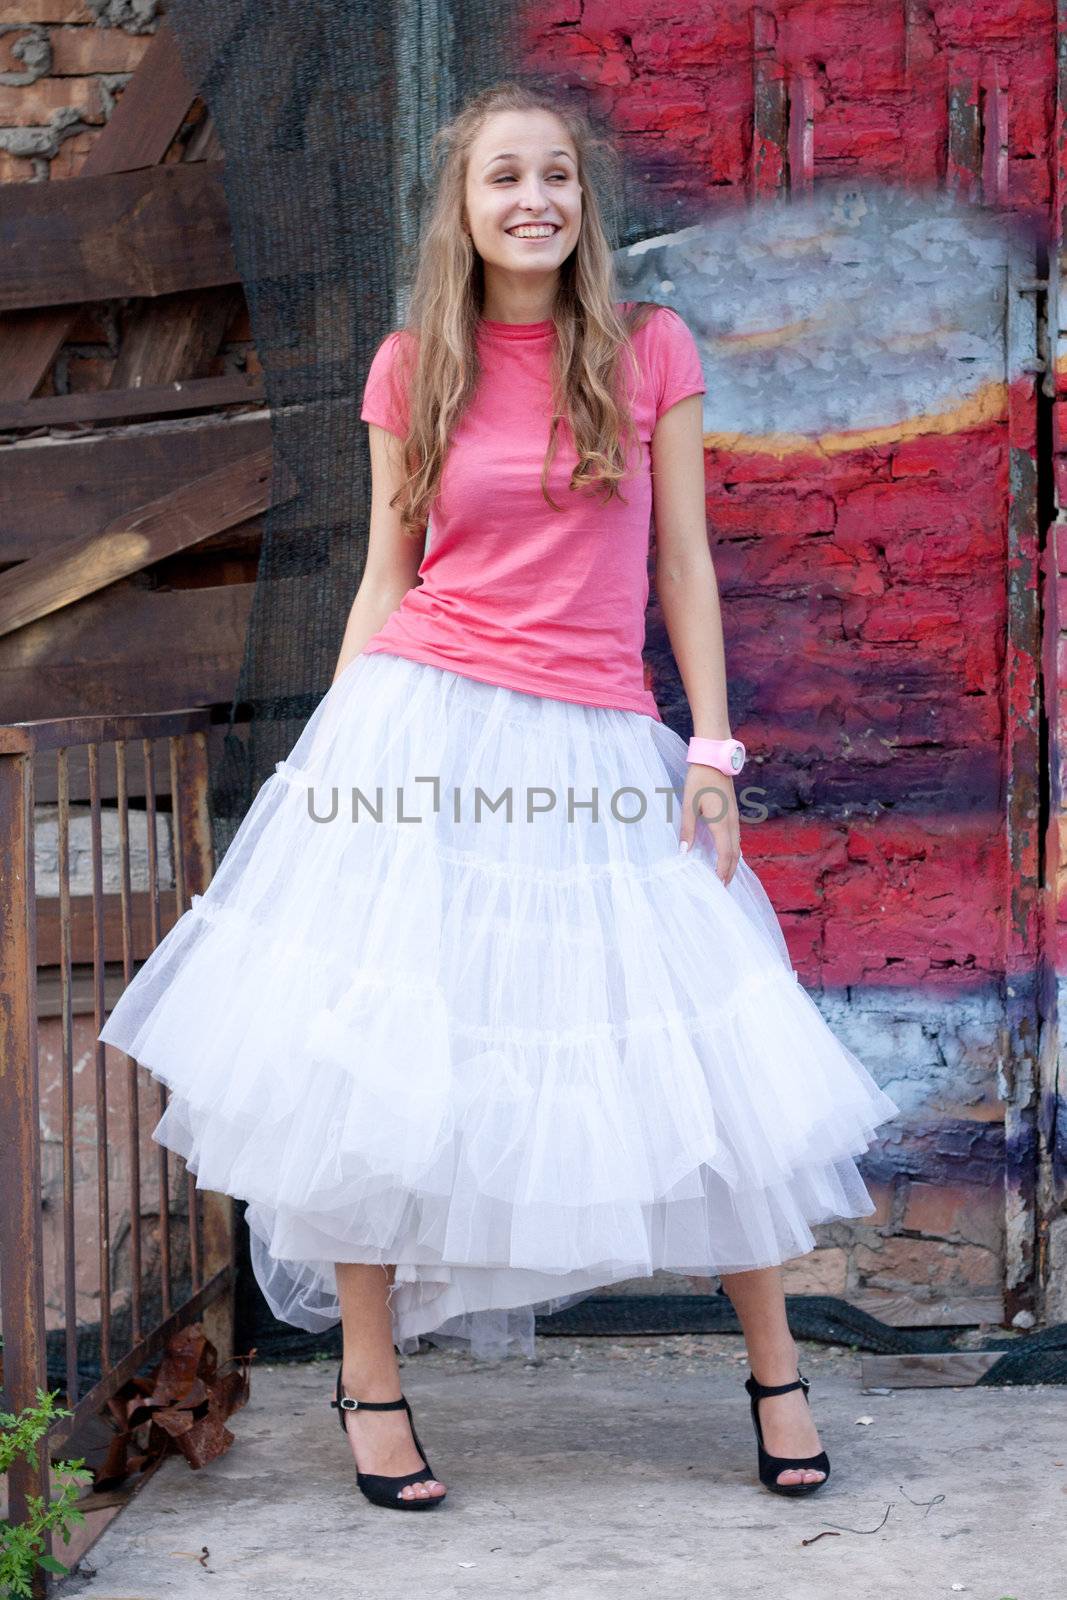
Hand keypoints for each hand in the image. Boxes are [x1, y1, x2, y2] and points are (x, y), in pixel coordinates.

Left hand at [680, 763, 740, 885]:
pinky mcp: (733, 811)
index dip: (722, 870)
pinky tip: (727, 852)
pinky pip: (737, 837)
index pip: (726, 854)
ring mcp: (735, 817)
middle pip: (735, 853)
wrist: (714, 759)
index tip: (718, 884)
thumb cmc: (699, 781)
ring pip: (738, 845)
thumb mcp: (688, 805)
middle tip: (723, 886)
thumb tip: (684, 851)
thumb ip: (687, 829)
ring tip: (725, 874)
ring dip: (733, 861)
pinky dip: (734, 850)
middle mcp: (732, 822)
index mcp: (721, 823)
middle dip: (730, 871)